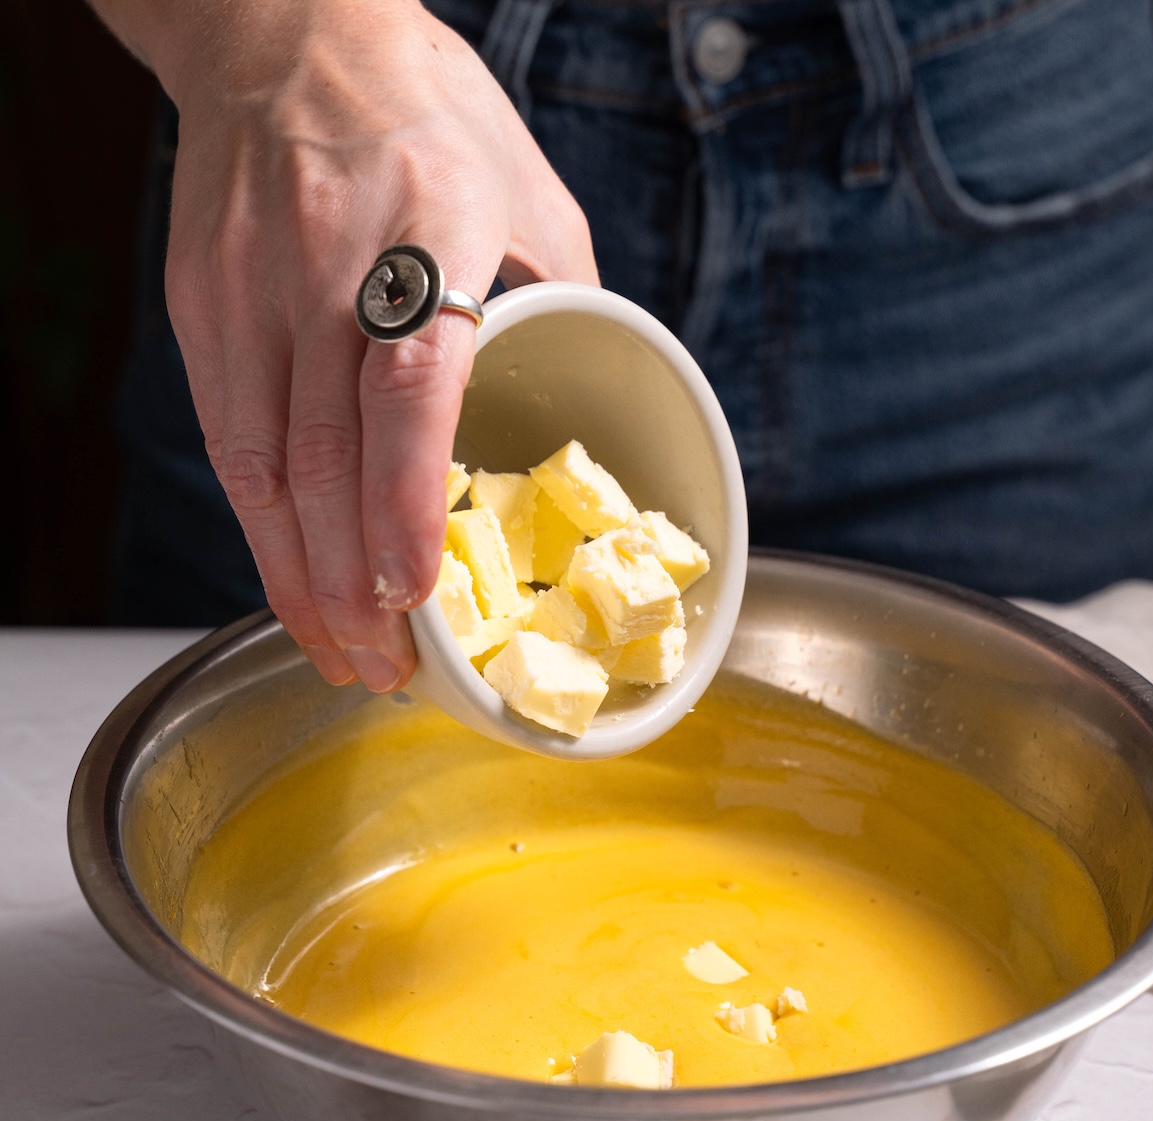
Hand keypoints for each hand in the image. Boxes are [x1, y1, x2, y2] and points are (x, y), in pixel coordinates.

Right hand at [126, 0, 598, 688]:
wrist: (283, 32)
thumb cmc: (421, 109)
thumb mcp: (528, 185)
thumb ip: (562, 296)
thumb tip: (596, 397)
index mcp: (428, 229)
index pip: (408, 386)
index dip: (404, 502)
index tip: (414, 592)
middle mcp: (326, 268)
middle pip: (327, 457)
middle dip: (354, 585)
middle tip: (389, 670)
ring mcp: (251, 291)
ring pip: (268, 469)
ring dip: (302, 579)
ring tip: (341, 654)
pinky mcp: (203, 309)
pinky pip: (231, 442)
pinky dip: (262, 528)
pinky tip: (291, 581)